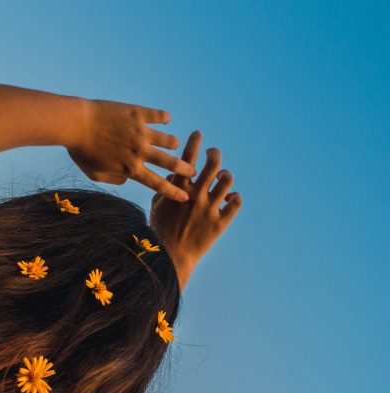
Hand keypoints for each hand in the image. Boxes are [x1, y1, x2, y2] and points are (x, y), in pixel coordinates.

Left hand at [67, 98, 195, 201]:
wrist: (76, 124)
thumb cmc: (81, 152)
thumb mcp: (94, 174)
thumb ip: (113, 180)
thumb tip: (127, 180)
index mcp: (130, 169)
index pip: (157, 184)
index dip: (173, 192)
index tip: (186, 197)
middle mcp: (140, 152)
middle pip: (170, 163)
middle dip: (185, 169)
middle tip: (193, 171)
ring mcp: (141, 132)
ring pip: (168, 139)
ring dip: (174, 143)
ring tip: (174, 143)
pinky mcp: (138, 114)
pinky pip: (158, 115)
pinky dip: (164, 118)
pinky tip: (166, 119)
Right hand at [149, 131, 242, 290]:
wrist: (170, 256)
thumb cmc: (160, 228)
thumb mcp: (157, 204)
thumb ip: (166, 186)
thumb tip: (173, 173)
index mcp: (178, 190)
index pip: (188, 158)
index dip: (194, 142)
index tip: (198, 134)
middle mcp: (196, 196)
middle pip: (213, 163)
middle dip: (214, 154)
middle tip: (212, 154)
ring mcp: (210, 209)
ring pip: (227, 180)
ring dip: (225, 175)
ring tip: (221, 178)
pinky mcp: (221, 222)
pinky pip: (236, 202)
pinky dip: (234, 197)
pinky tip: (228, 199)